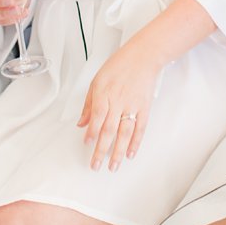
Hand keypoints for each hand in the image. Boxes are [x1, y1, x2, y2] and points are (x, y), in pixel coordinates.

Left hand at [77, 38, 161, 170]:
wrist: (142, 58)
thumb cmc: (118, 67)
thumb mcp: (96, 81)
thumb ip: (89, 104)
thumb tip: (82, 122)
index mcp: (104, 96)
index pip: (96, 119)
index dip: (91, 134)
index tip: (87, 145)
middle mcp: (118, 103)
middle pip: (108, 131)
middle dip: (101, 150)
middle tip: (96, 165)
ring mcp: (132, 107)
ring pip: (124, 134)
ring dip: (117, 152)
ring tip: (113, 166)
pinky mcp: (144, 109)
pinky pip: (140, 129)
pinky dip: (135, 143)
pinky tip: (130, 154)